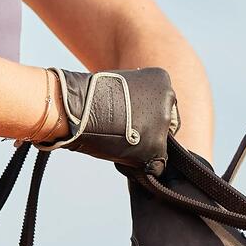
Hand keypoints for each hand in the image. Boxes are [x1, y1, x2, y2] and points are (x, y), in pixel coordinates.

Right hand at [32, 67, 177, 173]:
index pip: (164, 106)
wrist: (76, 106)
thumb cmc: (90, 95)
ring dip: (144, 147)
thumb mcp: (122, 87)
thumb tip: (144, 121)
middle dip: (149, 132)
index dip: (147, 117)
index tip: (131, 117)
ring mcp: (163, 123)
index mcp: (161, 79)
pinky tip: (123, 154)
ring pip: (161, 146)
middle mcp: (168, 99)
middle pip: (166, 126)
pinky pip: (157, 165)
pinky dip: (142, 165)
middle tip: (125, 131)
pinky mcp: (156, 147)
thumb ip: (139, 100)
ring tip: (120, 141)